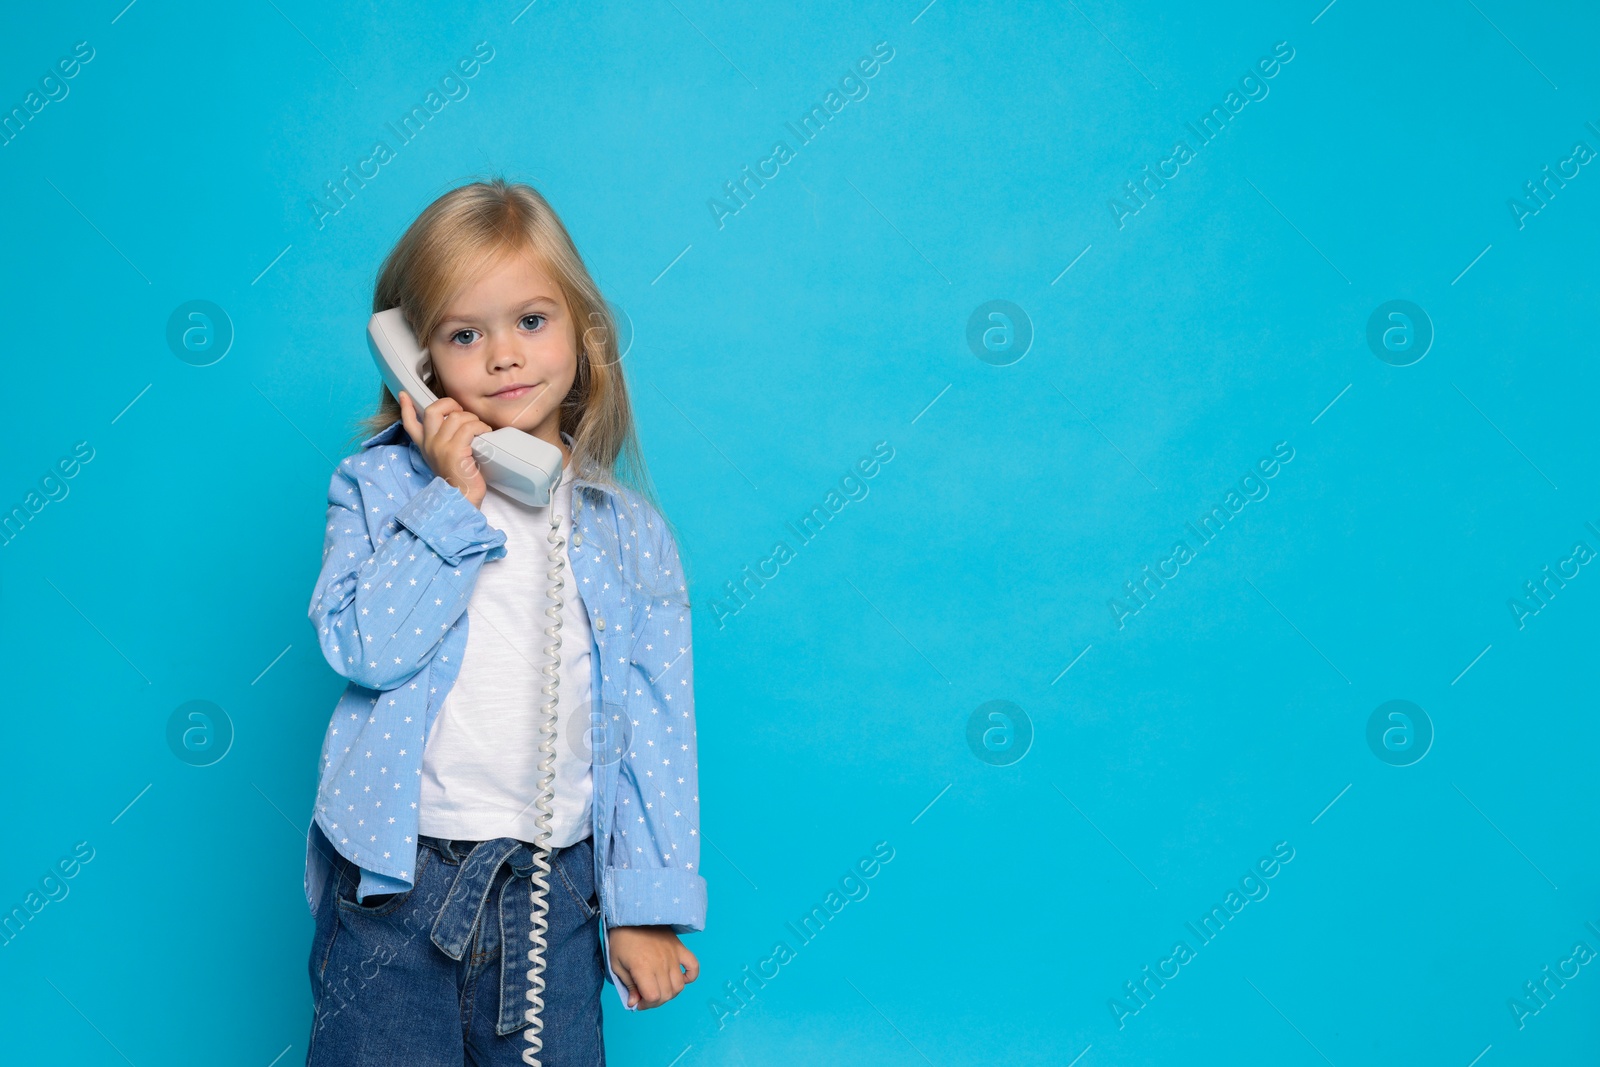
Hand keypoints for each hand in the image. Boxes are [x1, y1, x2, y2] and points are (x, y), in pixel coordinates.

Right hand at [398, 391, 490, 508]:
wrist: (462, 499)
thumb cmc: (460, 479)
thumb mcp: (445, 457)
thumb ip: (444, 441)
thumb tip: (455, 422)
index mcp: (425, 446)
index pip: (409, 423)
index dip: (406, 407)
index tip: (403, 394)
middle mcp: (429, 444)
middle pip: (432, 410)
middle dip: (450, 404)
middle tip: (463, 412)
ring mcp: (440, 446)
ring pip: (455, 416)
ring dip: (472, 418)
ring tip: (480, 428)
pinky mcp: (455, 450)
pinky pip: (469, 427)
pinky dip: (481, 426)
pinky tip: (485, 433)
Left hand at [607, 926, 697, 1008]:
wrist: (632, 916)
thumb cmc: (621, 940)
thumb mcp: (617, 965)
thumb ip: (628, 986)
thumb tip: (634, 1003)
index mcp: (643, 967)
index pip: (653, 997)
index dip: (645, 1004)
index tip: (638, 1001)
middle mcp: (661, 963)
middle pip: (667, 994)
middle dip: (655, 1002)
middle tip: (646, 996)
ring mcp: (673, 956)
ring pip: (679, 986)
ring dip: (670, 993)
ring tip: (659, 989)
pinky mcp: (680, 948)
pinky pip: (694, 966)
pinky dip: (691, 977)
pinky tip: (682, 979)